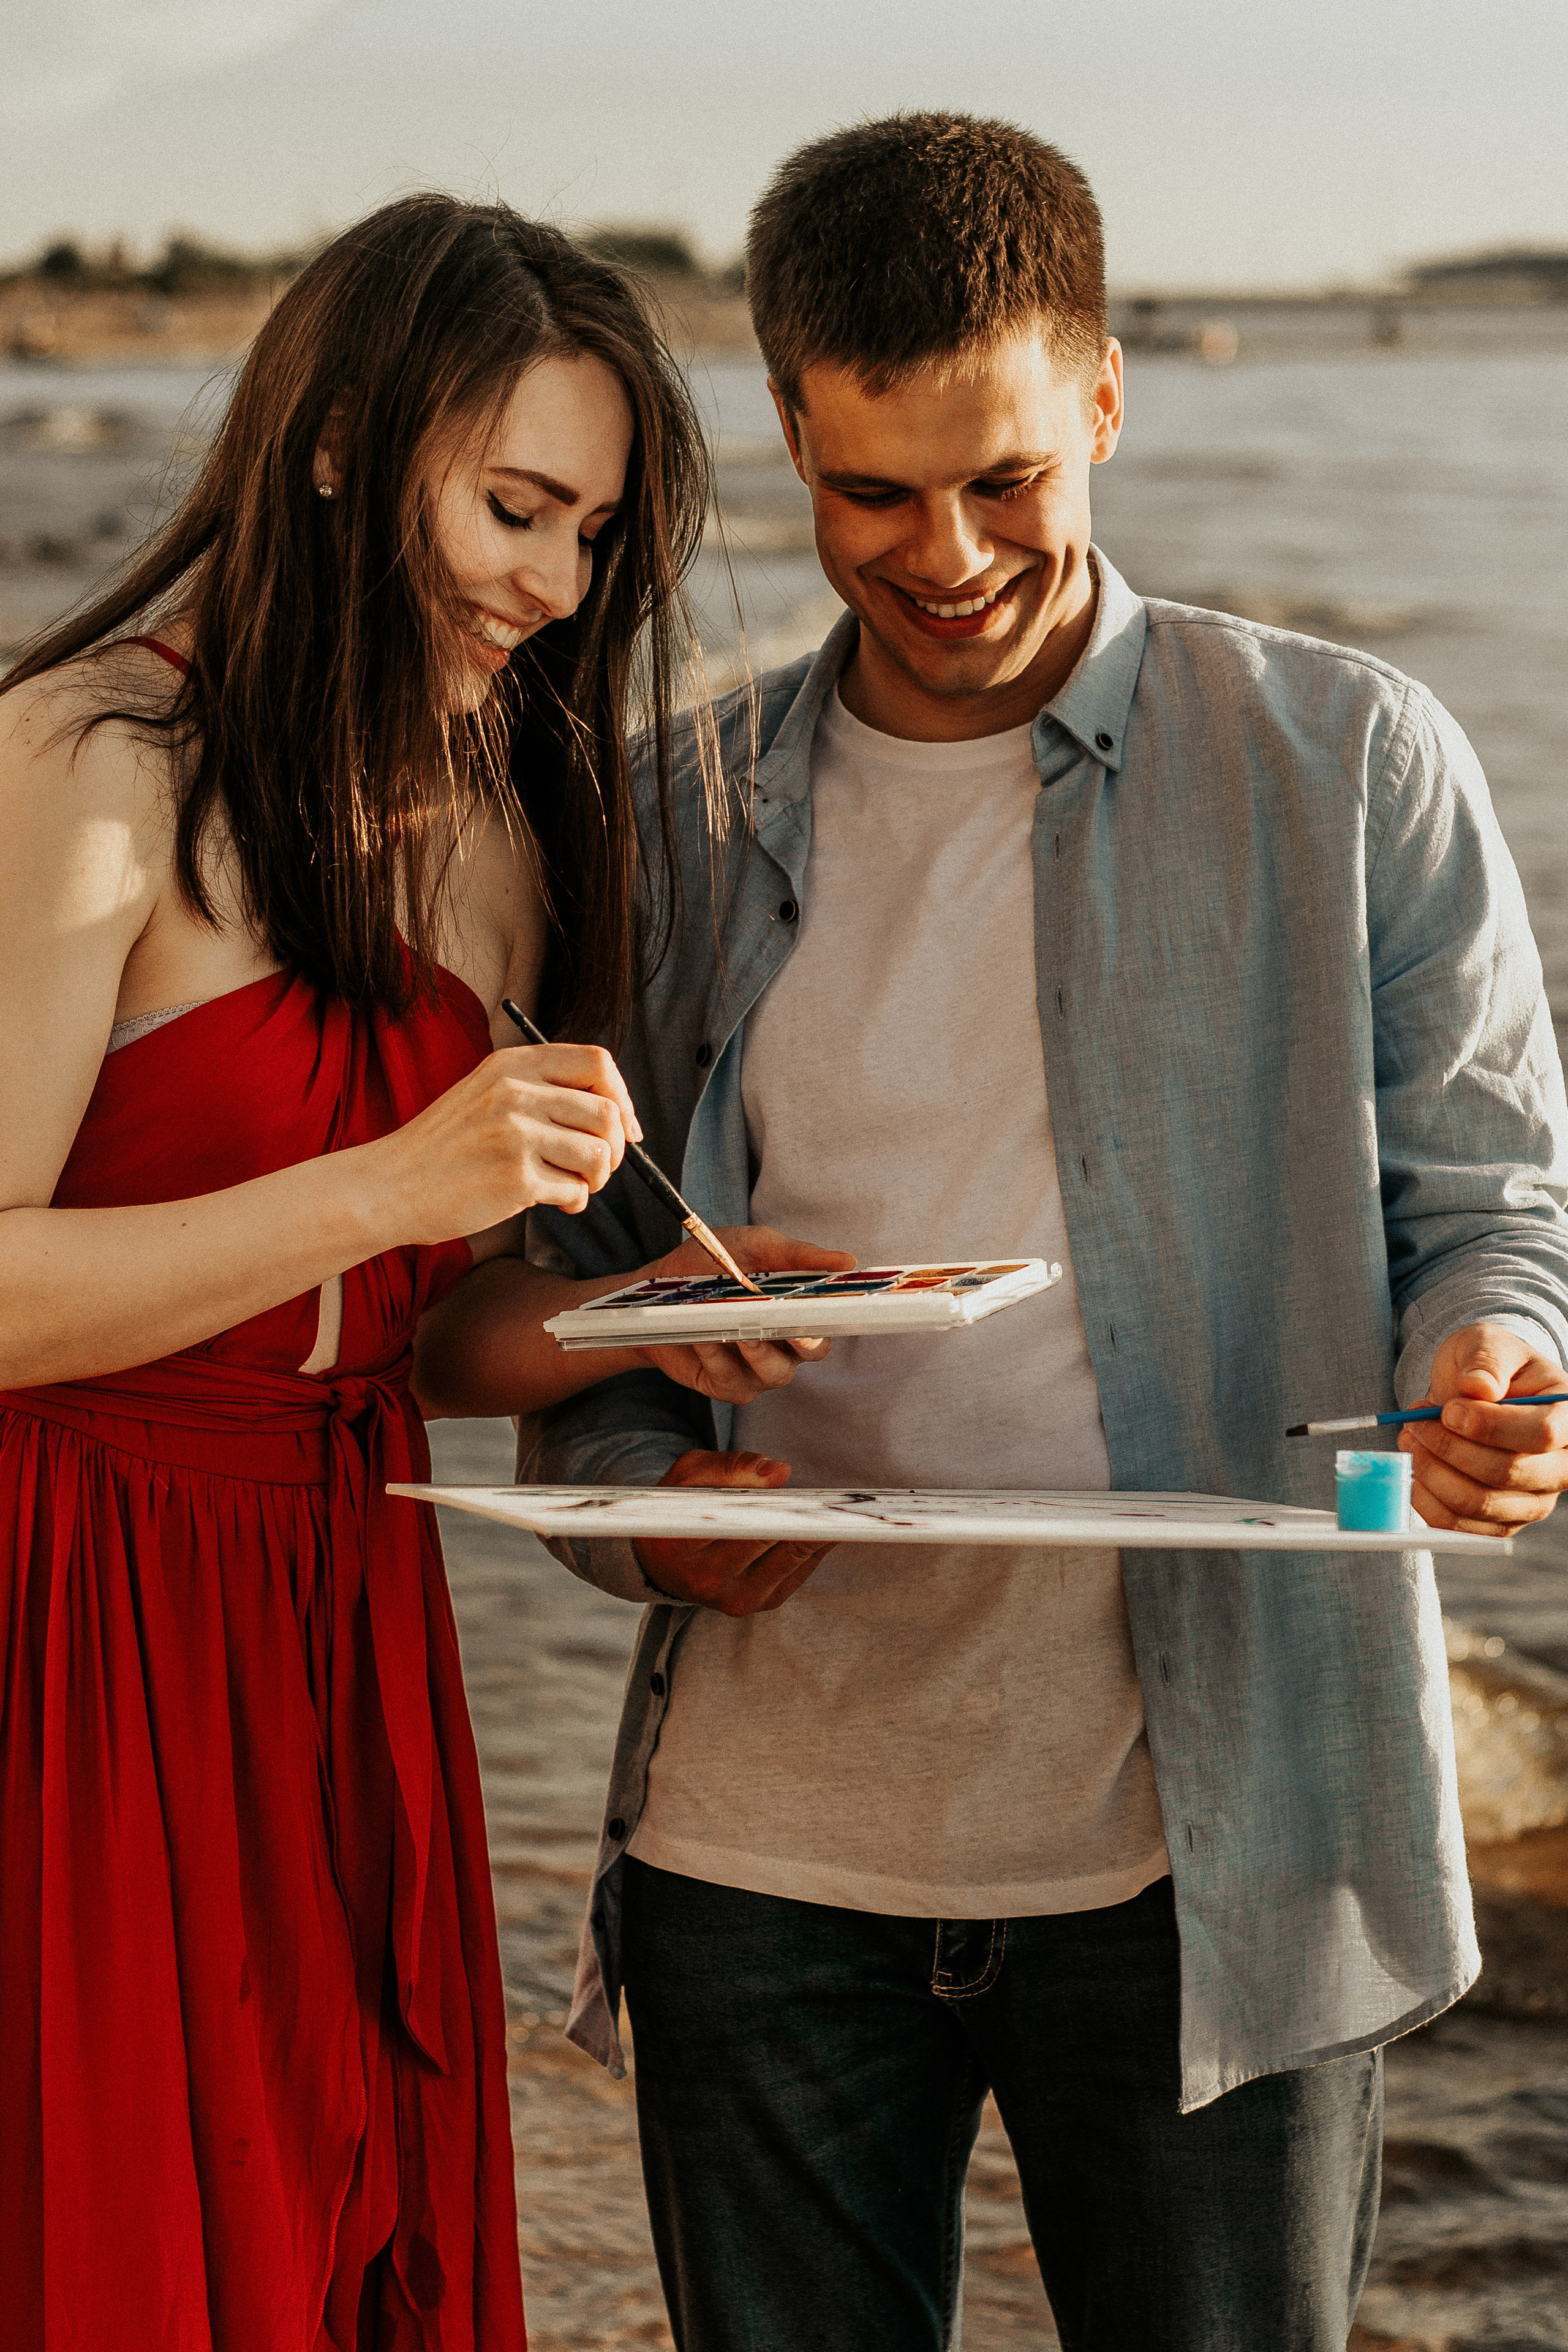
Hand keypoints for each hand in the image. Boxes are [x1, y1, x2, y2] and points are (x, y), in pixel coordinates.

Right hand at [369, 1042, 640, 1244]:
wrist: (388, 1187)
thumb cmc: (445, 1148)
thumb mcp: (486, 1093)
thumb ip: (540, 1091)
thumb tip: (615, 1114)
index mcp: (512, 1064)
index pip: (597, 1062)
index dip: (622, 1097)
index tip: (625, 1128)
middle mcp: (515, 1092)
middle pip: (607, 1113)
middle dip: (615, 1149)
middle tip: (597, 1169)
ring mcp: (515, 1134)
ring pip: (598, 1154)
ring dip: (597, 1179)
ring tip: (572, 1186)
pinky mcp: (515, 1179)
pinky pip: (575, 1191)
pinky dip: (574, 1202)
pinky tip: (550, 1202)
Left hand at [631, 1225, 855, 1406]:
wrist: (655, 1291)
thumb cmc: (712, 1266)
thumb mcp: (755, 1247)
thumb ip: (799, 1255)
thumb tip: (847, 1261)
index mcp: (798, 1312)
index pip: (830, 1322)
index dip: (836, 1316)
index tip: (829, 1305)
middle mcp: (785, 1346)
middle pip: (812, 1352)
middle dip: (801, 1339)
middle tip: (783, 1322)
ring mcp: (757, 1370)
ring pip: (775, 1372)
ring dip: (756, 1349)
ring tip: (735, 1327)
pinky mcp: (726, 1385)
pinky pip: (732, 1379)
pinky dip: (717, 1357)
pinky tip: (702, 1337)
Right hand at [635, 1449, 836, 1612]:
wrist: (665, 1562)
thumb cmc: (678, 1509)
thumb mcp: (687, 1475)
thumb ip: (729, 1467)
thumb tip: (779, 1472)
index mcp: (677, 1545)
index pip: (728, 1523)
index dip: (766, 1505)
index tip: (796, 1491)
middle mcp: (706, 1580)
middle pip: (767, 1538)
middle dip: (798, 1513)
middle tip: (829, 1494)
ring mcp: (736, 1598)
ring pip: (791, 1555)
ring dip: (815, 1528)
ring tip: (833, 1505)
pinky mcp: (762, 1604)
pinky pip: (800, 1570)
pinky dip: (814, 1545)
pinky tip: (822, 1522)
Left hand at [1399, 1322, 1567, 1535]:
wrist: (1479, 1392)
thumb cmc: (1490, 1366)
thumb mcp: (1487, 1343)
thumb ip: (1485, 1360)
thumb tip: (1477, 1386)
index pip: (1542, 1434)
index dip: (1489, 1426)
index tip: (1448, 1410)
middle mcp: (1561, 1466)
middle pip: (1507, 1472)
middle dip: (1449, 1448)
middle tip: (1414, 1422)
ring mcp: (1534, 1499)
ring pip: (1479, 1503)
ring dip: (1432, 1472)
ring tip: (1410, 1439)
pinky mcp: (1502, 1520)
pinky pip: (1461, 1525)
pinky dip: (1426, 1500)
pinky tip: (1411, 1469)